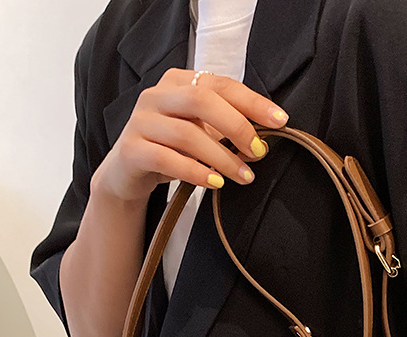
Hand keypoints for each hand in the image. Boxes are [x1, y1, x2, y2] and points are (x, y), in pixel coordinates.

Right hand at [92, 68, 288, 202]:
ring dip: (221, 157)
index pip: (221, 85)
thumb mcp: (199, 134)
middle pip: (202, 101)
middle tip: (258, 153)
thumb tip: (260, 144)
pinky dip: (195, 172)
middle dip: (237, 127)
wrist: (127, 174)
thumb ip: (225, 131)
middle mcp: (156, 95)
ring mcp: (140, 121)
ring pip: (187, 134)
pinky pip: (167, 159)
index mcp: (178, 82)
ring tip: (243, 176)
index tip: (279, 121)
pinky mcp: (131, 150)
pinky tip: (214, 183)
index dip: (252, 102)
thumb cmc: (170, 150)